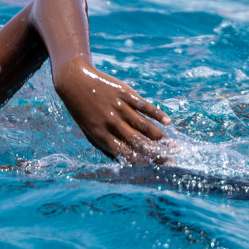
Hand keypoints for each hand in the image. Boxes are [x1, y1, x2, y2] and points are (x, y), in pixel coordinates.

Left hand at [52, 57, 170, 162]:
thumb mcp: (89, 130)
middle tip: (171, 161)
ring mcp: (120, 107)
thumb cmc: (82, 110)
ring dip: (160, 137)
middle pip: (138, 142)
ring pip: (144, 126)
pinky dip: (157, 114)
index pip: (125, 153)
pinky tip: (168, 122)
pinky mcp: (125, 94)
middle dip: (156, 153)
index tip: (154, 166)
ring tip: (173, 146)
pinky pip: (144, 106)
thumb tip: (124, 157)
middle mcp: (112, 123)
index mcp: (101, 135)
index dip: (141, 161)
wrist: (74, 82)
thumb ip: (106, 142)